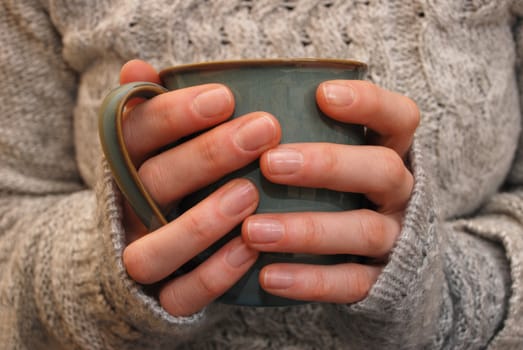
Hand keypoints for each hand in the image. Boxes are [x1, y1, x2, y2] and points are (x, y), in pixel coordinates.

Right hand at [119, 60, 280, 315]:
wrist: (130, 248)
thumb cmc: (159, 184)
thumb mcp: (150, 145)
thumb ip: (149, 109)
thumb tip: (137, 67)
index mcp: (124, 166)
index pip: (137, 133)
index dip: (176, 114)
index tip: (225, 97)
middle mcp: (127, 210)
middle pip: (154, 182)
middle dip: (208, 155)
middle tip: (263, 131)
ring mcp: (141, 256)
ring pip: (156, 250)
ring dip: (201, 223)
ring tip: (250, 193)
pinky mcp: (161, 298)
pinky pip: (180, 295)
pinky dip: (213, 274)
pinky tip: (249, 247)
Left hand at [241, 80, 418, 302]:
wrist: (391, 262)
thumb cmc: (345, 195)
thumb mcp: (338, 161)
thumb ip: (308, 137)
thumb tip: (244, 116)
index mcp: (393, 154)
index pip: (399, 118)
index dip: (369, 103)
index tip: (321, 94)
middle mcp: (401, 194)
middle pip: (382, 170)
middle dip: (327, 165)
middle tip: (270, 164)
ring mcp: (397, 238)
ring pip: (365, 230)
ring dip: (307, 229)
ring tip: (253, 230)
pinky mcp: (384, 282)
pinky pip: (353, 283)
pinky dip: (310, 280)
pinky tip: (267, 276)